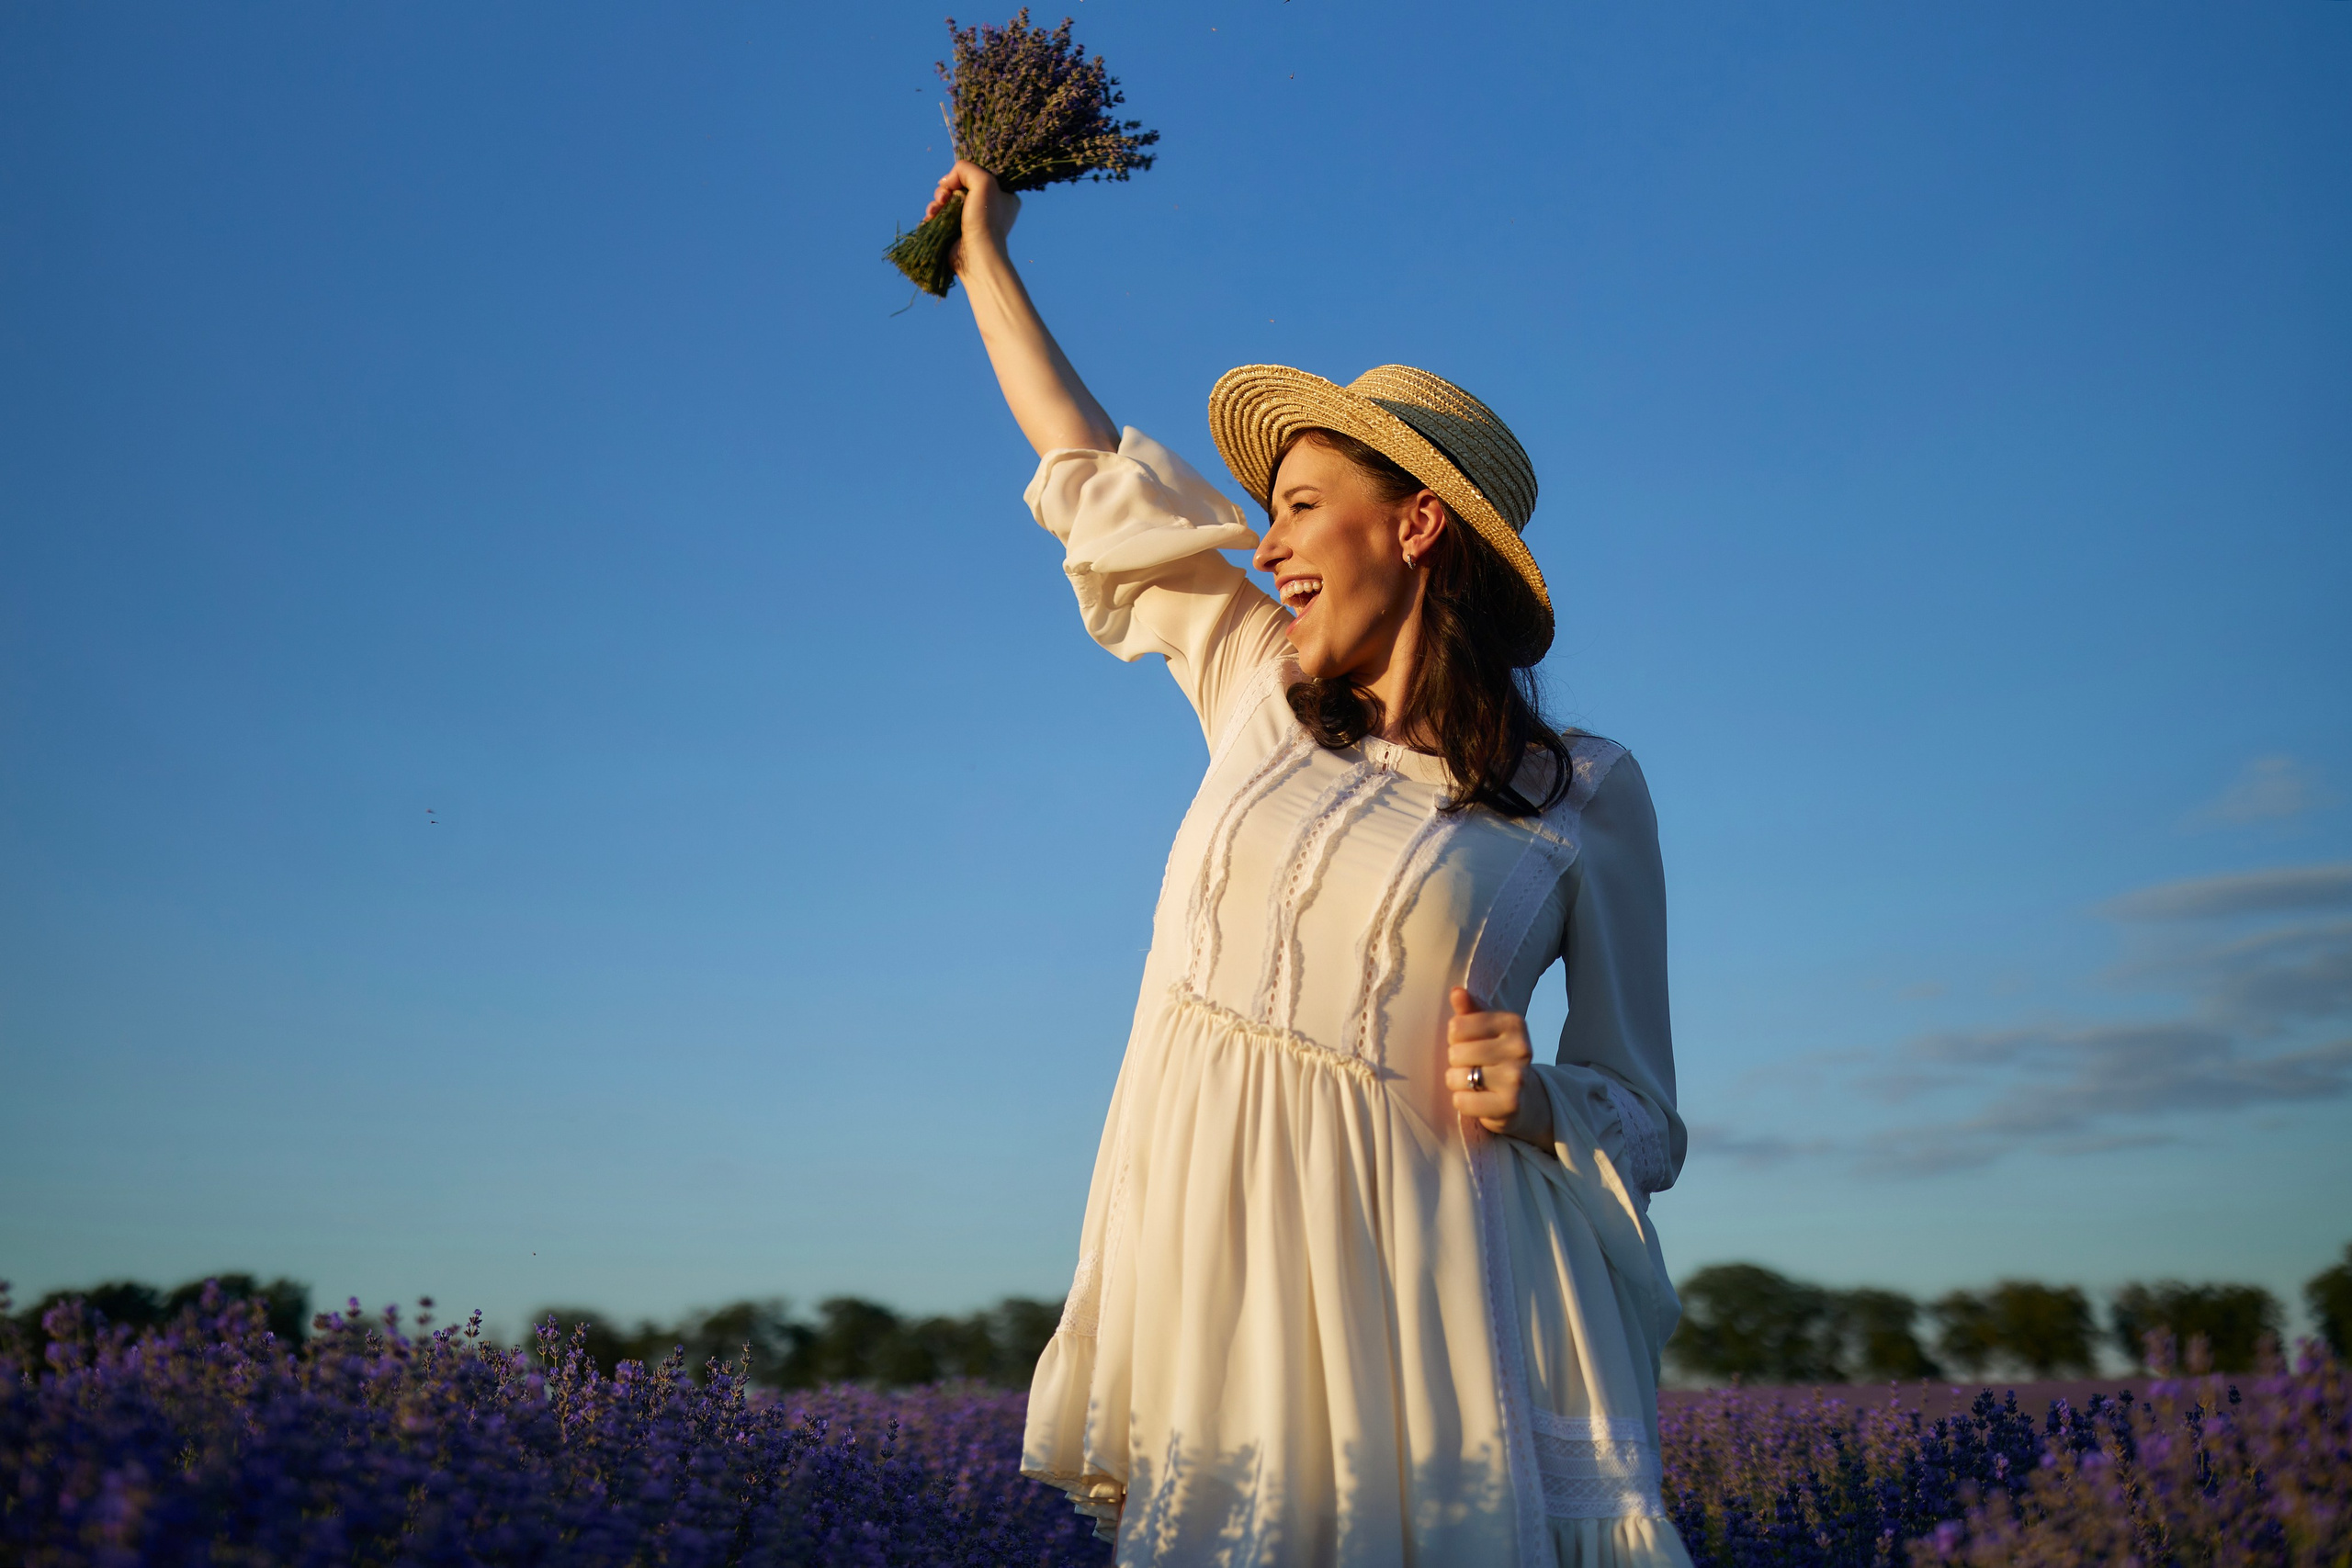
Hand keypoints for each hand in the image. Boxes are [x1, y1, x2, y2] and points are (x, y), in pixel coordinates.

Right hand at [924, 159, 1019, 275]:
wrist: (976, 255)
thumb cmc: (986, 219)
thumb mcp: (983, 181)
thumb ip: (965, 168)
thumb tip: (947, 181)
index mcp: (1003, 196)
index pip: (978, 176)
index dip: (962, 175)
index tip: (954, 182)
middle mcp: (989, 207)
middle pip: (959, 187)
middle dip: (945, 190)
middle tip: (943, 197)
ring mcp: (972, 221)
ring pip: (948, 201)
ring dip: (936, 202)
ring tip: (935, 210)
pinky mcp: (957, 232)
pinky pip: (942, 216)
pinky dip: (934, 214)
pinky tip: (930, 217)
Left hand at [1446, 987, 1542, 1139]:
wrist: (1524, 1098)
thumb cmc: (1495, 1057)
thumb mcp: (1485, 1030)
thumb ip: (1469, 1011)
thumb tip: (1457, 993)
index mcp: (1513, 1023)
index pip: (1456, 1026)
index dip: (1455, 1038)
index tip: (1470, 1044)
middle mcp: (1520, 1048)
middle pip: (1455, 1052)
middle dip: (1456, 1062)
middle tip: (1473, 1066)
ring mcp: (1517, 1077)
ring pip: (1457, 1077)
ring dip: (1457, 1083)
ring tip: (1474, 1082)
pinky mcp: (1510, 1104)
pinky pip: (1462, 1101)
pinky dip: (1462, 1102)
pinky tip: (1478, 1099)